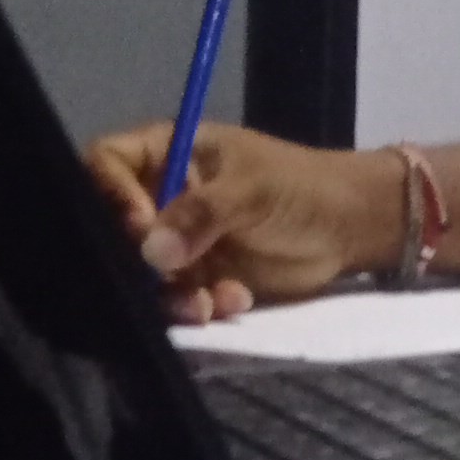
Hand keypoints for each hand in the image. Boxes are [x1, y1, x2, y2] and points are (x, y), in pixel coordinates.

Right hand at [85, 123, 403, 324]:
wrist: (352, 227)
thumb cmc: (303, 187)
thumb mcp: (254, 190)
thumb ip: (203, 212)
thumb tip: (151, 250)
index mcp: (168, 152)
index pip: (106, 162)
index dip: (110, 193)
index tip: (138, 225)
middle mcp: (162, 195)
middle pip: (113, 225)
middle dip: (136, 258)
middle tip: (169, 275)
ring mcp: (177, 239)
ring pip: (141, 271)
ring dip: (169, 293)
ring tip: (205, 304)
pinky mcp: (197, 277)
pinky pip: (174, 298)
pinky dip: (198, 307)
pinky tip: (234, 302)